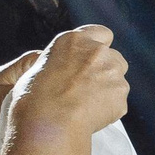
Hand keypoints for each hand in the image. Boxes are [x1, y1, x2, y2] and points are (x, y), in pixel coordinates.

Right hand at [4, 25, 129, 143]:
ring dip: (108, 88)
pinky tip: (90, 115)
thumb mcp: (39, 67)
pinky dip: (109, 107)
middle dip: (104, 69)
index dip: (98, 45)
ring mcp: (113, 71)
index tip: (91, 58)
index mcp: (75, 40)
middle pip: (113, 57)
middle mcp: (97, 51)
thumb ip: (62, 61)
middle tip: (86, 87)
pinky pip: (118, 100)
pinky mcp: (121, 92)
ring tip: (85, 104)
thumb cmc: (34, 97)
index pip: (101, 33)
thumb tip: (66, 69)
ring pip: (118, 78)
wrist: (48, 121)